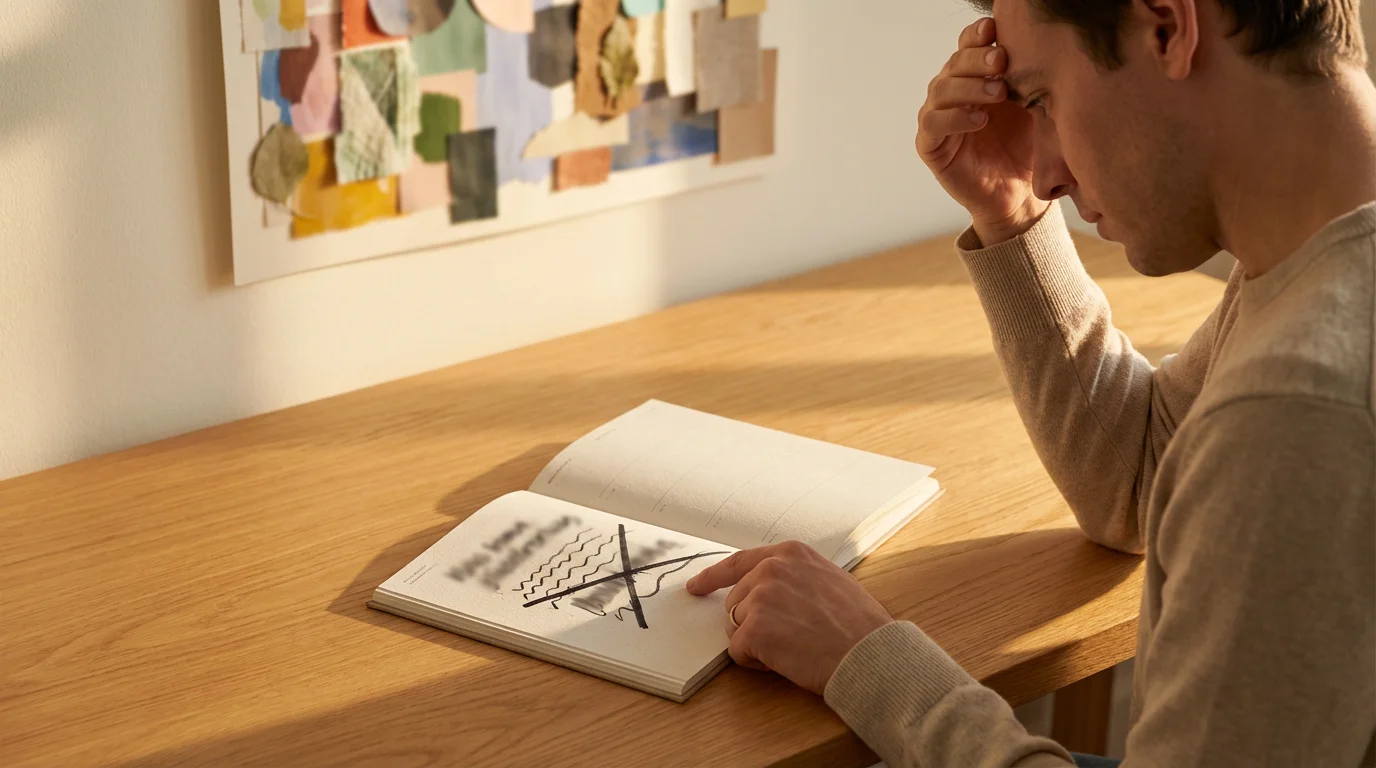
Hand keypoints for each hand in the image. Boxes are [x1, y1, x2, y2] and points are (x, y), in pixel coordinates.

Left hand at [684, 541, 893, 695]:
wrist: (869, 653)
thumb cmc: (859, 625)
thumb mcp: (828, 580)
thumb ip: (794, 578)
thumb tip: (766, 591)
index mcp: (790, 553)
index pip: (739, 562)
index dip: (713, 577)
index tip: (695, 587)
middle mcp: (771, 568)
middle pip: (735, 602)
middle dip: (752, 624)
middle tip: (791, 638)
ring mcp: (760, 596)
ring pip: (735, 627)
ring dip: (756, 643)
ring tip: (794, 647)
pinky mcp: (754, 627)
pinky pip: (737, 651)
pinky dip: (756, 662)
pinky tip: (787, 660)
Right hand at [917, 17, 1048, 244]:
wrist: (1019, 195)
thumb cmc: (1026, 148)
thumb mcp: (1032, 107)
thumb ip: (1026, 78)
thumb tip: (1038, 44)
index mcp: (974, 77)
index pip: (967, 47)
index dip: (976, 35)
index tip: (994, 28)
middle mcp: (952, 93)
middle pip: (954, 64)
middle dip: (976, 58)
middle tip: (1001, 59)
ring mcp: (938, 118)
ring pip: (941, 90)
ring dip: (968, 86)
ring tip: (998, 92)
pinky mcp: (930, 146)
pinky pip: (933, 124)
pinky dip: (955, 118)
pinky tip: (979, 119)